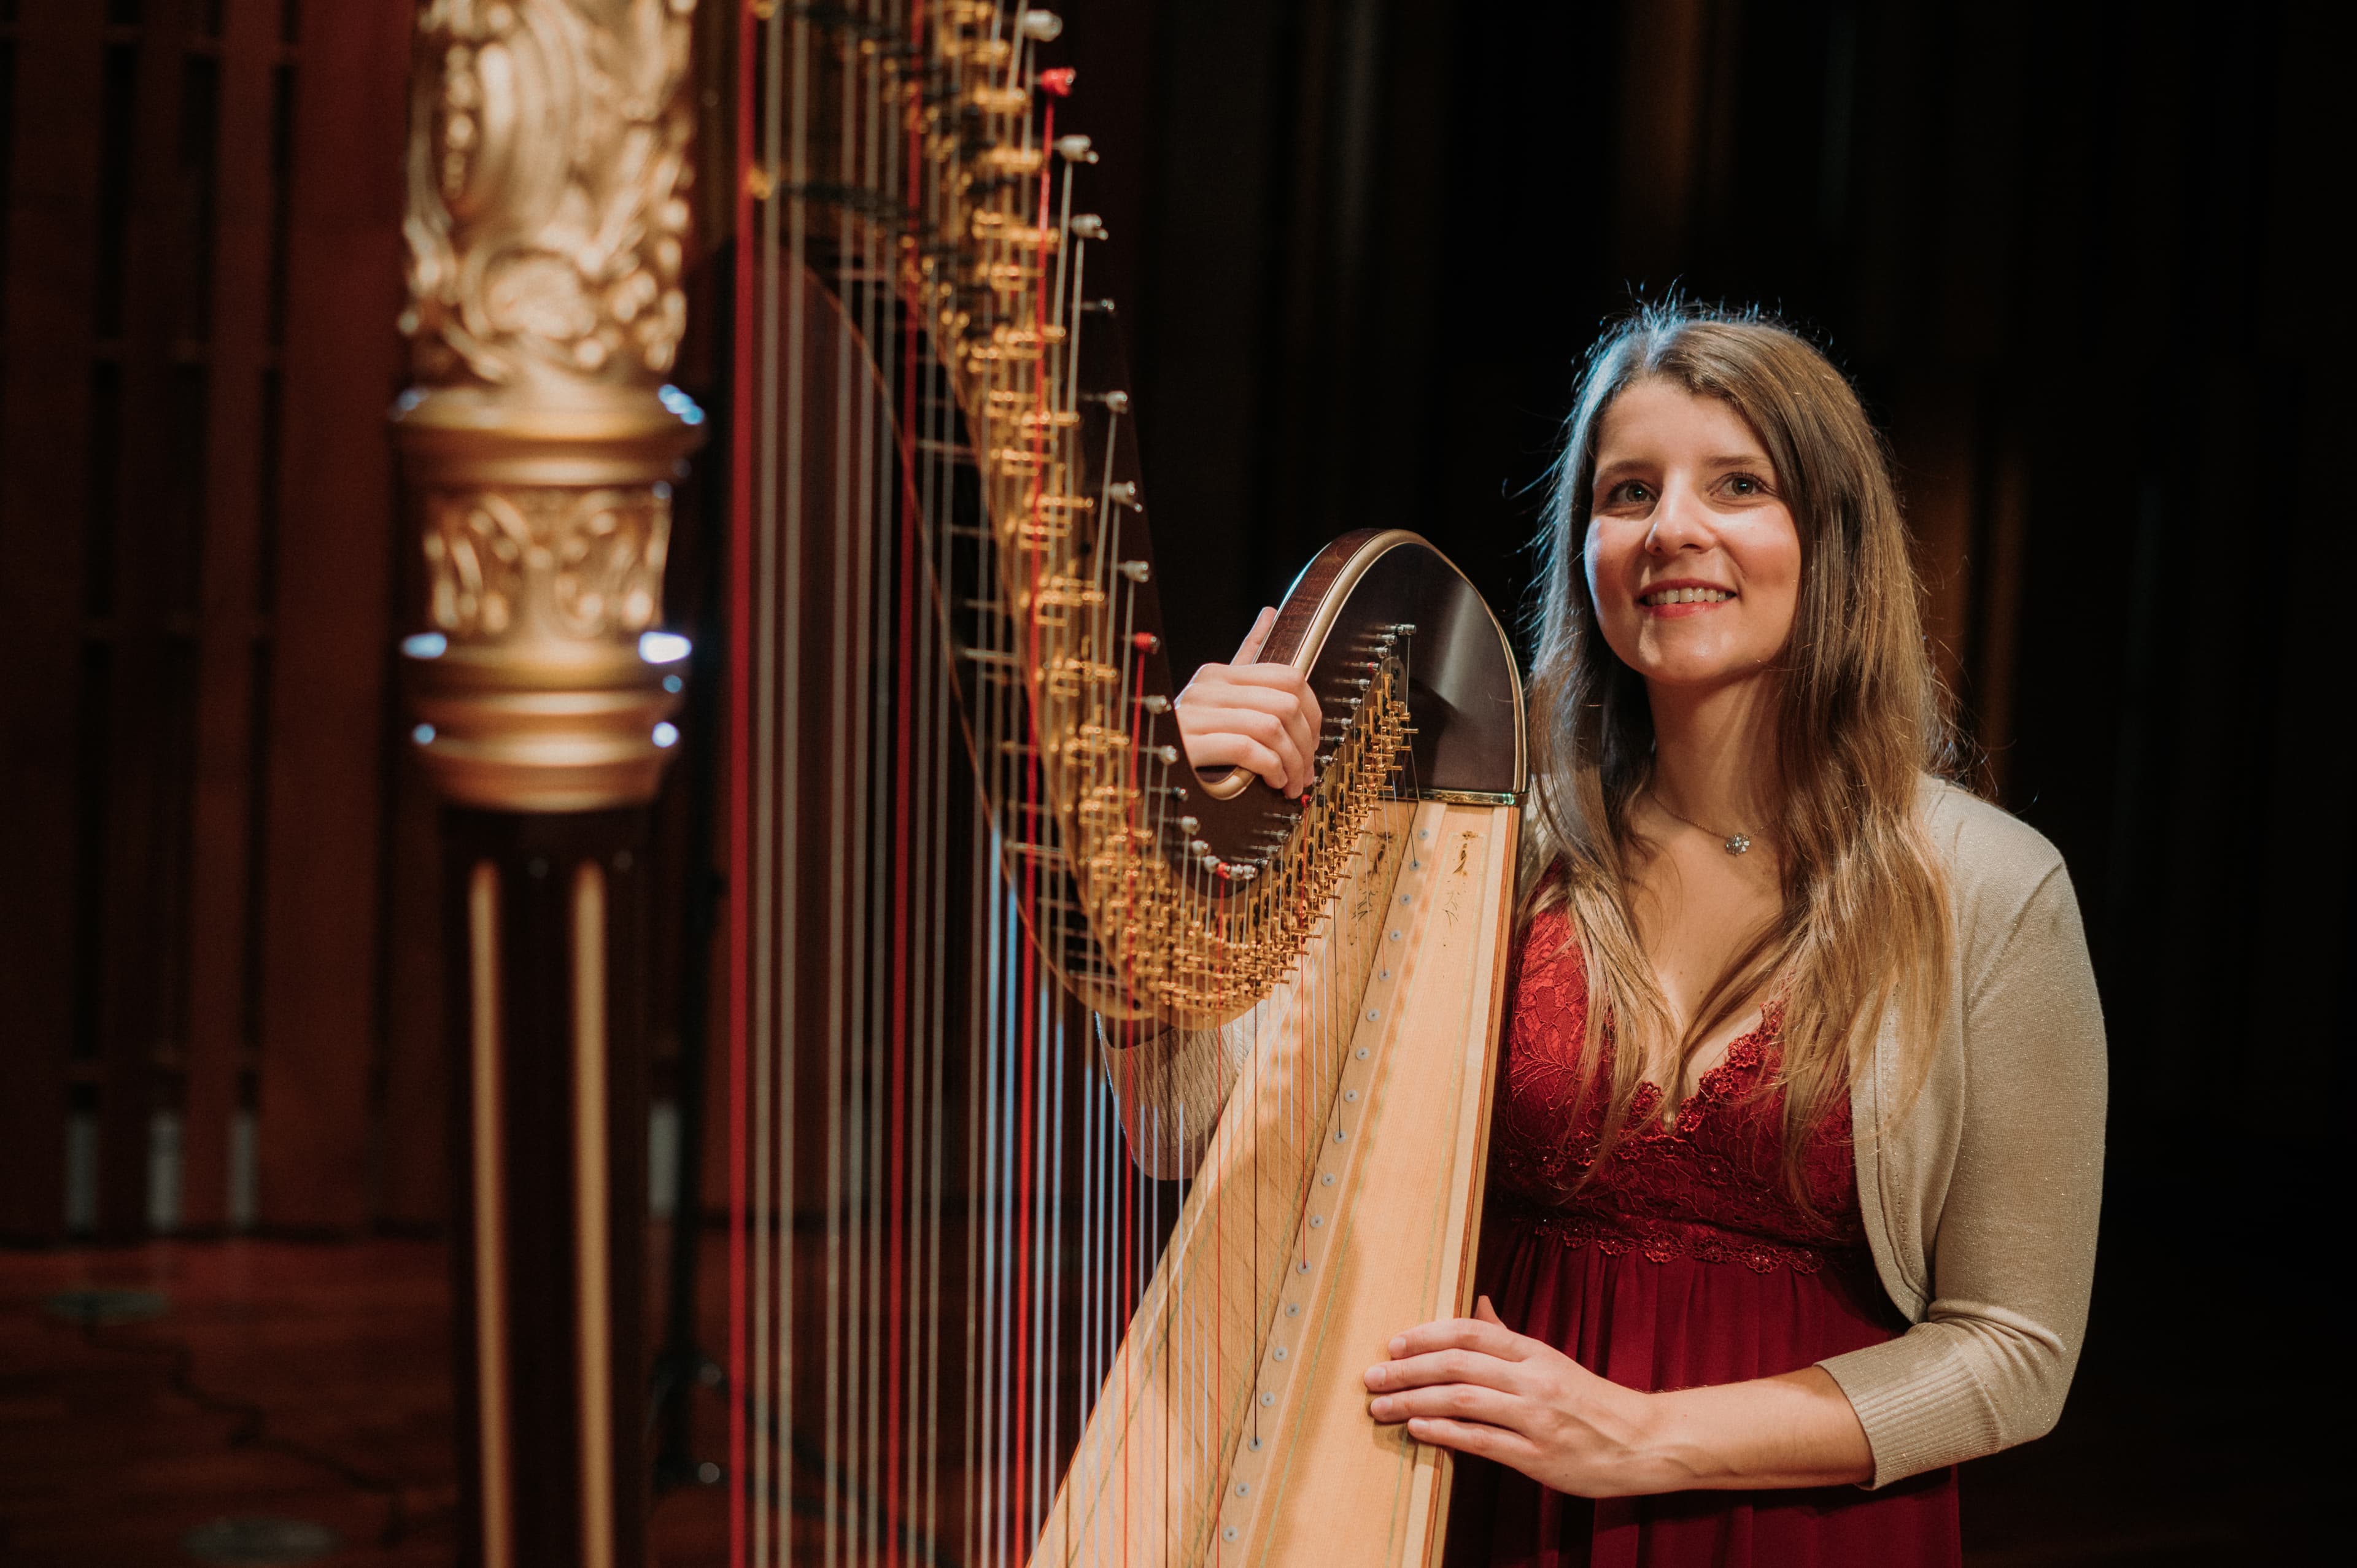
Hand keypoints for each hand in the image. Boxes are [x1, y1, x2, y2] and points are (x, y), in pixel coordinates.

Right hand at [1172, 607, 1323, 798]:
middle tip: (1305, 771)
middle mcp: (1209, 688)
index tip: (1312, 742)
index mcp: (1220, 674)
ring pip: (1272, 728)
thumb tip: (1269, 613)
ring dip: (1291, 762)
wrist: (1146, 758)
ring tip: (1290, 782)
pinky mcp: (1192, 743)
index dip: (1313, 713)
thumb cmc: (1187, 732)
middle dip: (1305, 744)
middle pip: (1286, 705)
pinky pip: (1248, 749)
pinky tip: (1271, 781)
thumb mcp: (1218, 693)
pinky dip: (1270, 769)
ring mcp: (1199, 714)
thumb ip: (1246, 656)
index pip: (1289, 677)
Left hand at [1363, 1297, 1668, 1498]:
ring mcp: (1535, 1418)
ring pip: (1464, 1399)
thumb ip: (1509, 1338)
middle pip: (1458, 1363)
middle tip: (1371, 1377)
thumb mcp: (1551, 1361)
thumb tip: (1481, 1303)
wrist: (1642, 1441)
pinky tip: (1418, 1428)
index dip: (1426, 1335)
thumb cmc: (1589, 1401)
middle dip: (1407, 1369)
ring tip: (1381, 1407)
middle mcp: (1532, 1380)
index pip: (1471, 1332)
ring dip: (1414, 1400)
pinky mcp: (1538, 1456)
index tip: (1392, 1343)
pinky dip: (1445, 1432)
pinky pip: (1482, 1441)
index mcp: (1534, 1353)